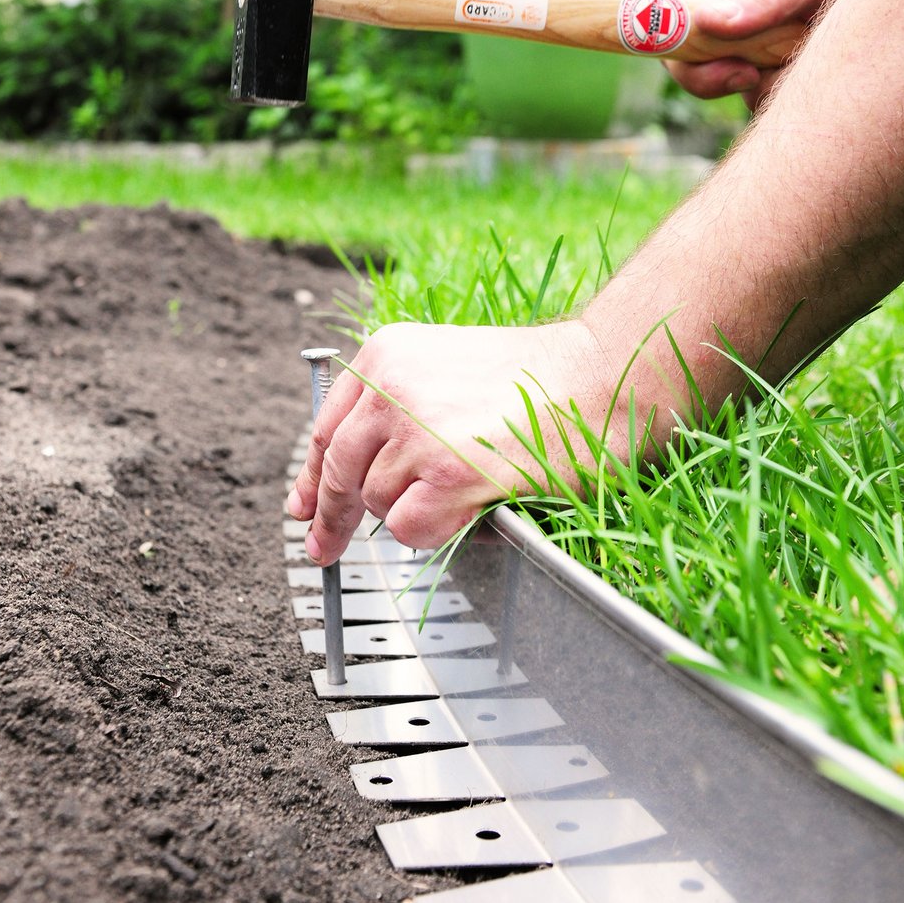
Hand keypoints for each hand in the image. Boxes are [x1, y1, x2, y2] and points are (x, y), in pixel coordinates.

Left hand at [287, 319, 607, 562]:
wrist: (601, 378)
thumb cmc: (541, 378)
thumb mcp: (447, 368)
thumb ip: (395, 407)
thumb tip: (345, 472)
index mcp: (386, 354)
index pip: (327, 427)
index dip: (310, 476)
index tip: (301, 508)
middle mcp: (391, 387)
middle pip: (338, 470)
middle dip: (331, 517)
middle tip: (325, 548)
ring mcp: (416, 431)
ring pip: (378, 502)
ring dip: (414, 509)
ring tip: (467, 484)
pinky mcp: (447, 474)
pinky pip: (409, 529)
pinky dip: (434, 531)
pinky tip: (469, 504)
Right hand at [669, 0, 886, 109]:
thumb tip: (712, 21)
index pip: (680, 35)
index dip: (694, 63)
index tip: (739, 71)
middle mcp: (739, 28)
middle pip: (705, 76)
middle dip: (739, 82)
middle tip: (778, 70)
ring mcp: (765, 57)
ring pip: (752, 95)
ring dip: (787, 82)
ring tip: (829, 46)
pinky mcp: (794, 81)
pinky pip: (788, 105)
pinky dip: (812, 93)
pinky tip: (841, 63)